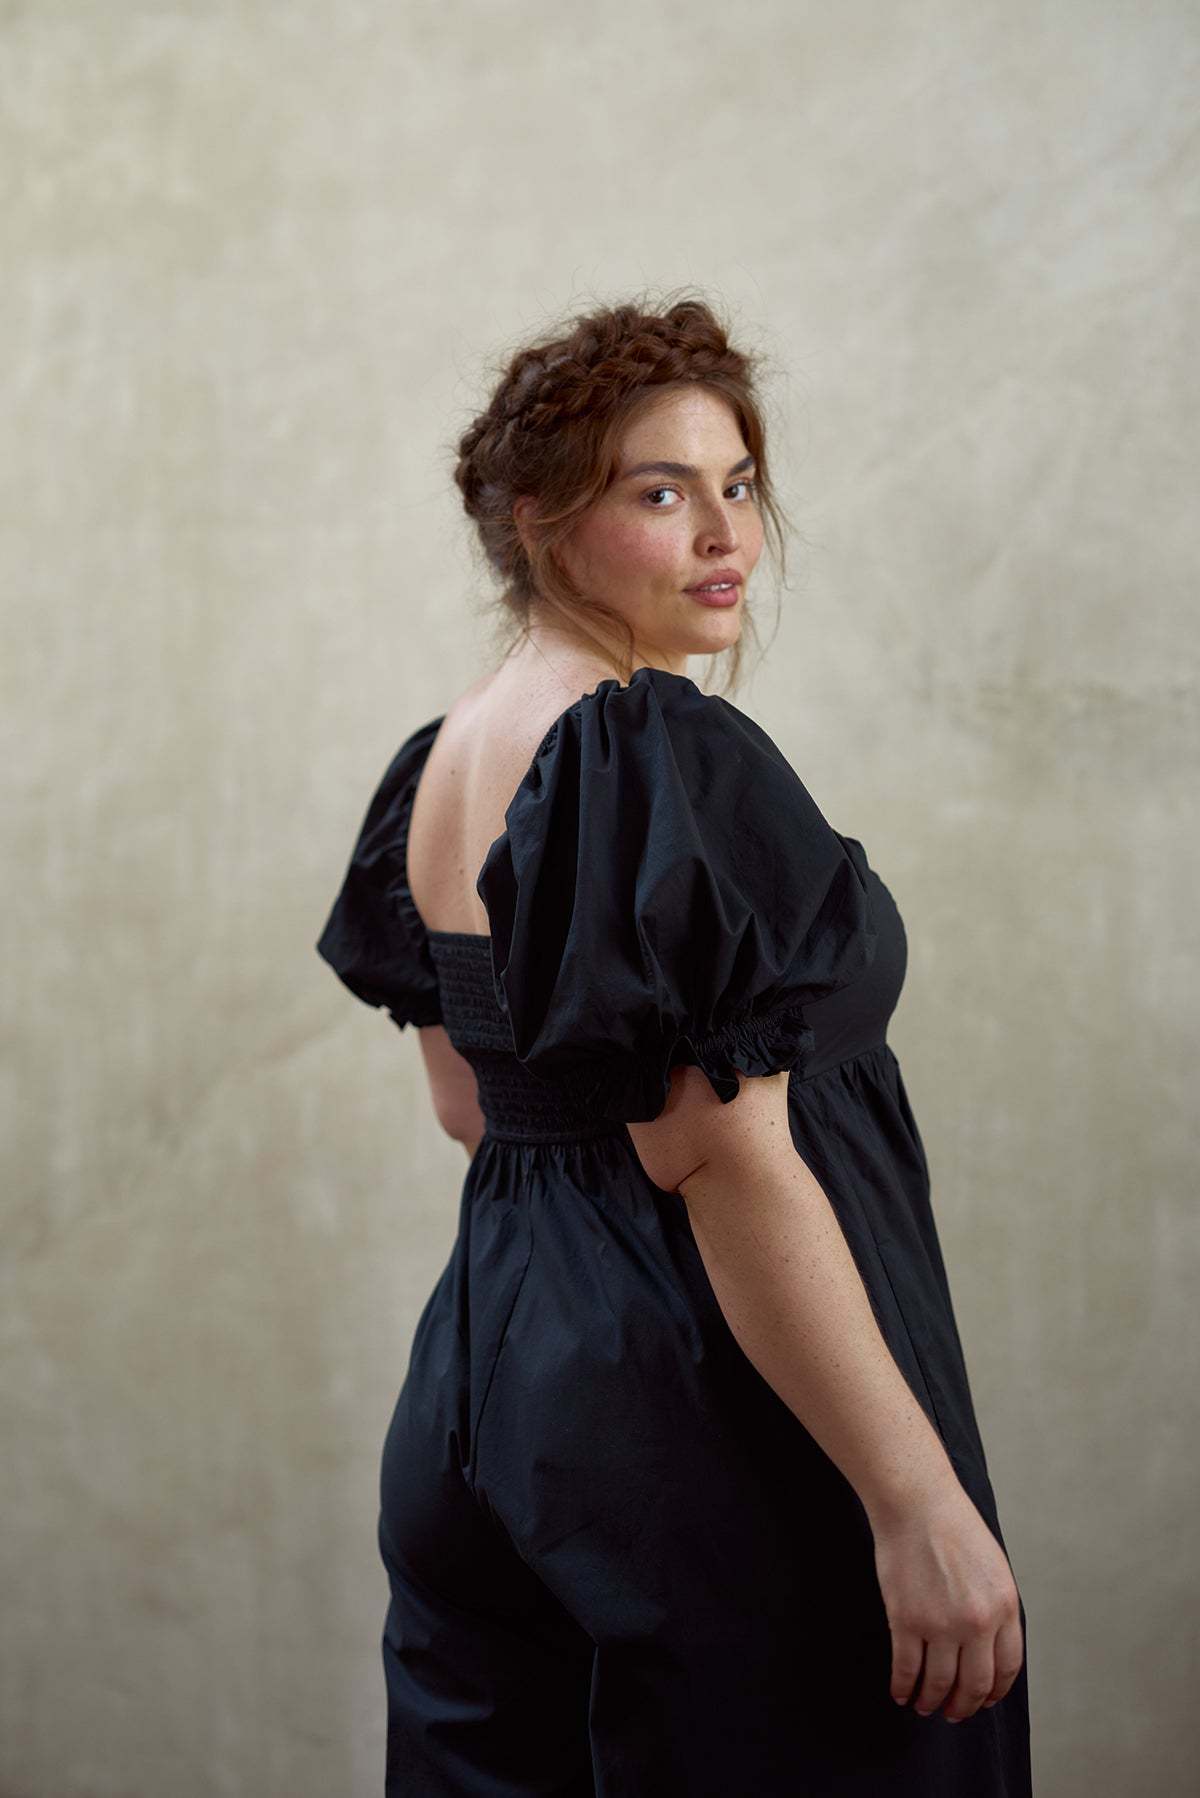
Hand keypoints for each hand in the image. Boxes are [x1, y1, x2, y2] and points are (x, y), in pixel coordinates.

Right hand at [869, 1479, 1023, 1722]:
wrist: (916, 1501)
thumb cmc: (953, 1527)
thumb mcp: (994, 1568)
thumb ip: (996, 1609)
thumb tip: (988, 1649)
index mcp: (1004, 1608)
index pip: (1006, 1669)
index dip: (994, 1693)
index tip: (983, 1701)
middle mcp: (977, 1623)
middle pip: (974, 1685)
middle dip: (964, 1706)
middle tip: (953, 1713)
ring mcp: (940, 1624)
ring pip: (939, 1684)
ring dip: (932, 1702)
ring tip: (925, 1706)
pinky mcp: (906, 1620)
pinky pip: (906, 1668)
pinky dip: (903, 1687)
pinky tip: (900, 1692)